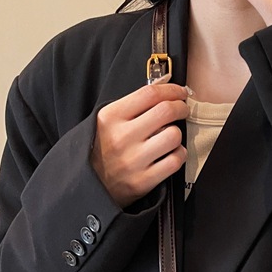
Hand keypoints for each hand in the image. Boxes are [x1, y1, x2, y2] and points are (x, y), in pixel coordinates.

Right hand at [90, 82, 188, 208]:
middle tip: (182, 110)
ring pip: (174, 136)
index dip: (171, 90)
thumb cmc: (101, 149)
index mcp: (111, 116)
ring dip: (178, 134)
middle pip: (166, 111)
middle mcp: (122, 137)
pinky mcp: (143, 181)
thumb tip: (165, 85)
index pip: (150, 94)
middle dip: (180, 108)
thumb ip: (133, 104)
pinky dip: (179, 154)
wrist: (90, 186)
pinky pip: (175, 161)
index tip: (180, 92)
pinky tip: (172, 153)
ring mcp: (134, 160)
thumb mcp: (106, 121)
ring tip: (171, 136)